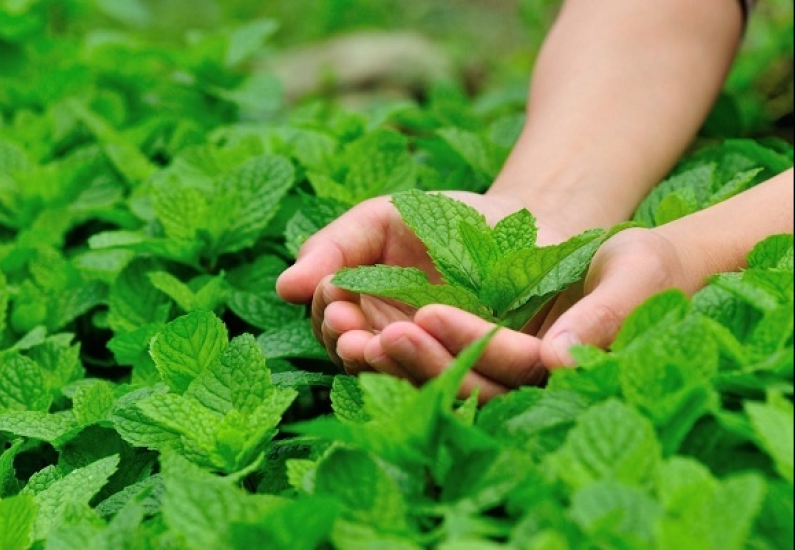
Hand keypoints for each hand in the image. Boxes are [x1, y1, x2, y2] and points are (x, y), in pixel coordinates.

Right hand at [275, 191, 568, 376]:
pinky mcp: (487, 372)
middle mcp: (398, 348)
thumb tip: (284, 286)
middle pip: (369, 363)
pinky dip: (453, 364)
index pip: (338, 332)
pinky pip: (467, 380)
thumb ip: (333, 248)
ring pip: (414, 378)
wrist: (514, 221)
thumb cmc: (439, 219)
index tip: (335, 307)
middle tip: (359, 339)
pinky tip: (444, 341)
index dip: (333, 324)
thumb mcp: (380, 220)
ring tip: (394, 337)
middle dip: (361, 352)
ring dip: (401, 364)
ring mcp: (440, 362)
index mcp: (366, 318)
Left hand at [360, 227, 692, 401]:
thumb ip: (607, 316)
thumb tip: (557, 362)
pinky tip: (342, 310)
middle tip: (367, 332)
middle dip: (413, 360)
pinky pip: (414, 352)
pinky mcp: (456, 347)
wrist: (600, 252)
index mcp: (556, 372)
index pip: (508, 369)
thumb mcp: (637, 272)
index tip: (427, 313)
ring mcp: (483, 367)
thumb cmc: (629, 262)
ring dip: (382, 355)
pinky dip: (378, 337)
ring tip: (341, 323)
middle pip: (459, 385)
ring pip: (428, 376)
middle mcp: (515, 382)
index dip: (468, 344)